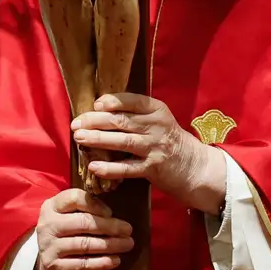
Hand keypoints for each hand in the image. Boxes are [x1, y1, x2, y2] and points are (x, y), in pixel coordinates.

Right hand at [33, 188, 134, 269]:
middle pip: (83, 222)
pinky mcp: (53, 266)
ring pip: (85, 244)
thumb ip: (85, 209)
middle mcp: (48, 224)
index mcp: (52, 206)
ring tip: (127, 244)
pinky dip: (101, 263)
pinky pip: (82, 264)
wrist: (46, 262)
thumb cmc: (65, 232)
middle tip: (128, 230)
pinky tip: (115, 260)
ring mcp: (49, 246)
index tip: (111, 213)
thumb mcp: (68, 215)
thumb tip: (112, 214)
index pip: (74, 198)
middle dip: (109, 226)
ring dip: (110, 245)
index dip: (95, 204)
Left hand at [72, 94, 225, 212]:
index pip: (132, 101)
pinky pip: (128, 168)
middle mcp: (156, 126)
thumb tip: (100, 110)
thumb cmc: (168, 139)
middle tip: (76, 123)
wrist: (194, 166)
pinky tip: (94, 166)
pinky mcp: (153, 168)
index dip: (112, 102)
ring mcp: (155, 147)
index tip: (95, 104)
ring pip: (123, 141)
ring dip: (99, 140)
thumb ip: (136, 114)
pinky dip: (110, 168)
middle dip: (96, 121)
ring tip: (79, 138)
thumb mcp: (158, 120)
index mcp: (157, 110)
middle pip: (122, 121)